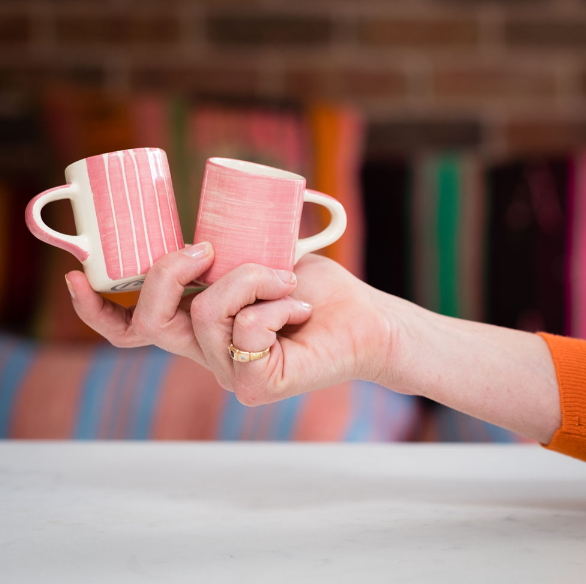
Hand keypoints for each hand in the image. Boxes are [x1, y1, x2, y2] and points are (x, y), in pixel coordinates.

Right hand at [66, 245, 401, 404]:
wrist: (366, 320)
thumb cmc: (315, 290)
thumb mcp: (259, 262)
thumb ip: (225, 261)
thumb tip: (200, 242)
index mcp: (200, 329)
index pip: (133, 332)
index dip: (97, 310)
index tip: (75, 275)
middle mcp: (206, 355)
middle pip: (150, 323)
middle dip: (170, 271)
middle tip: (206, 248)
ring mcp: (229, 374)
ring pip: (206, 313)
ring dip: (250, 278)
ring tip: (287, 279)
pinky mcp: (258, 385)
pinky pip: (245, 331)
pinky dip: (275, 303)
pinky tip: (300, 307)